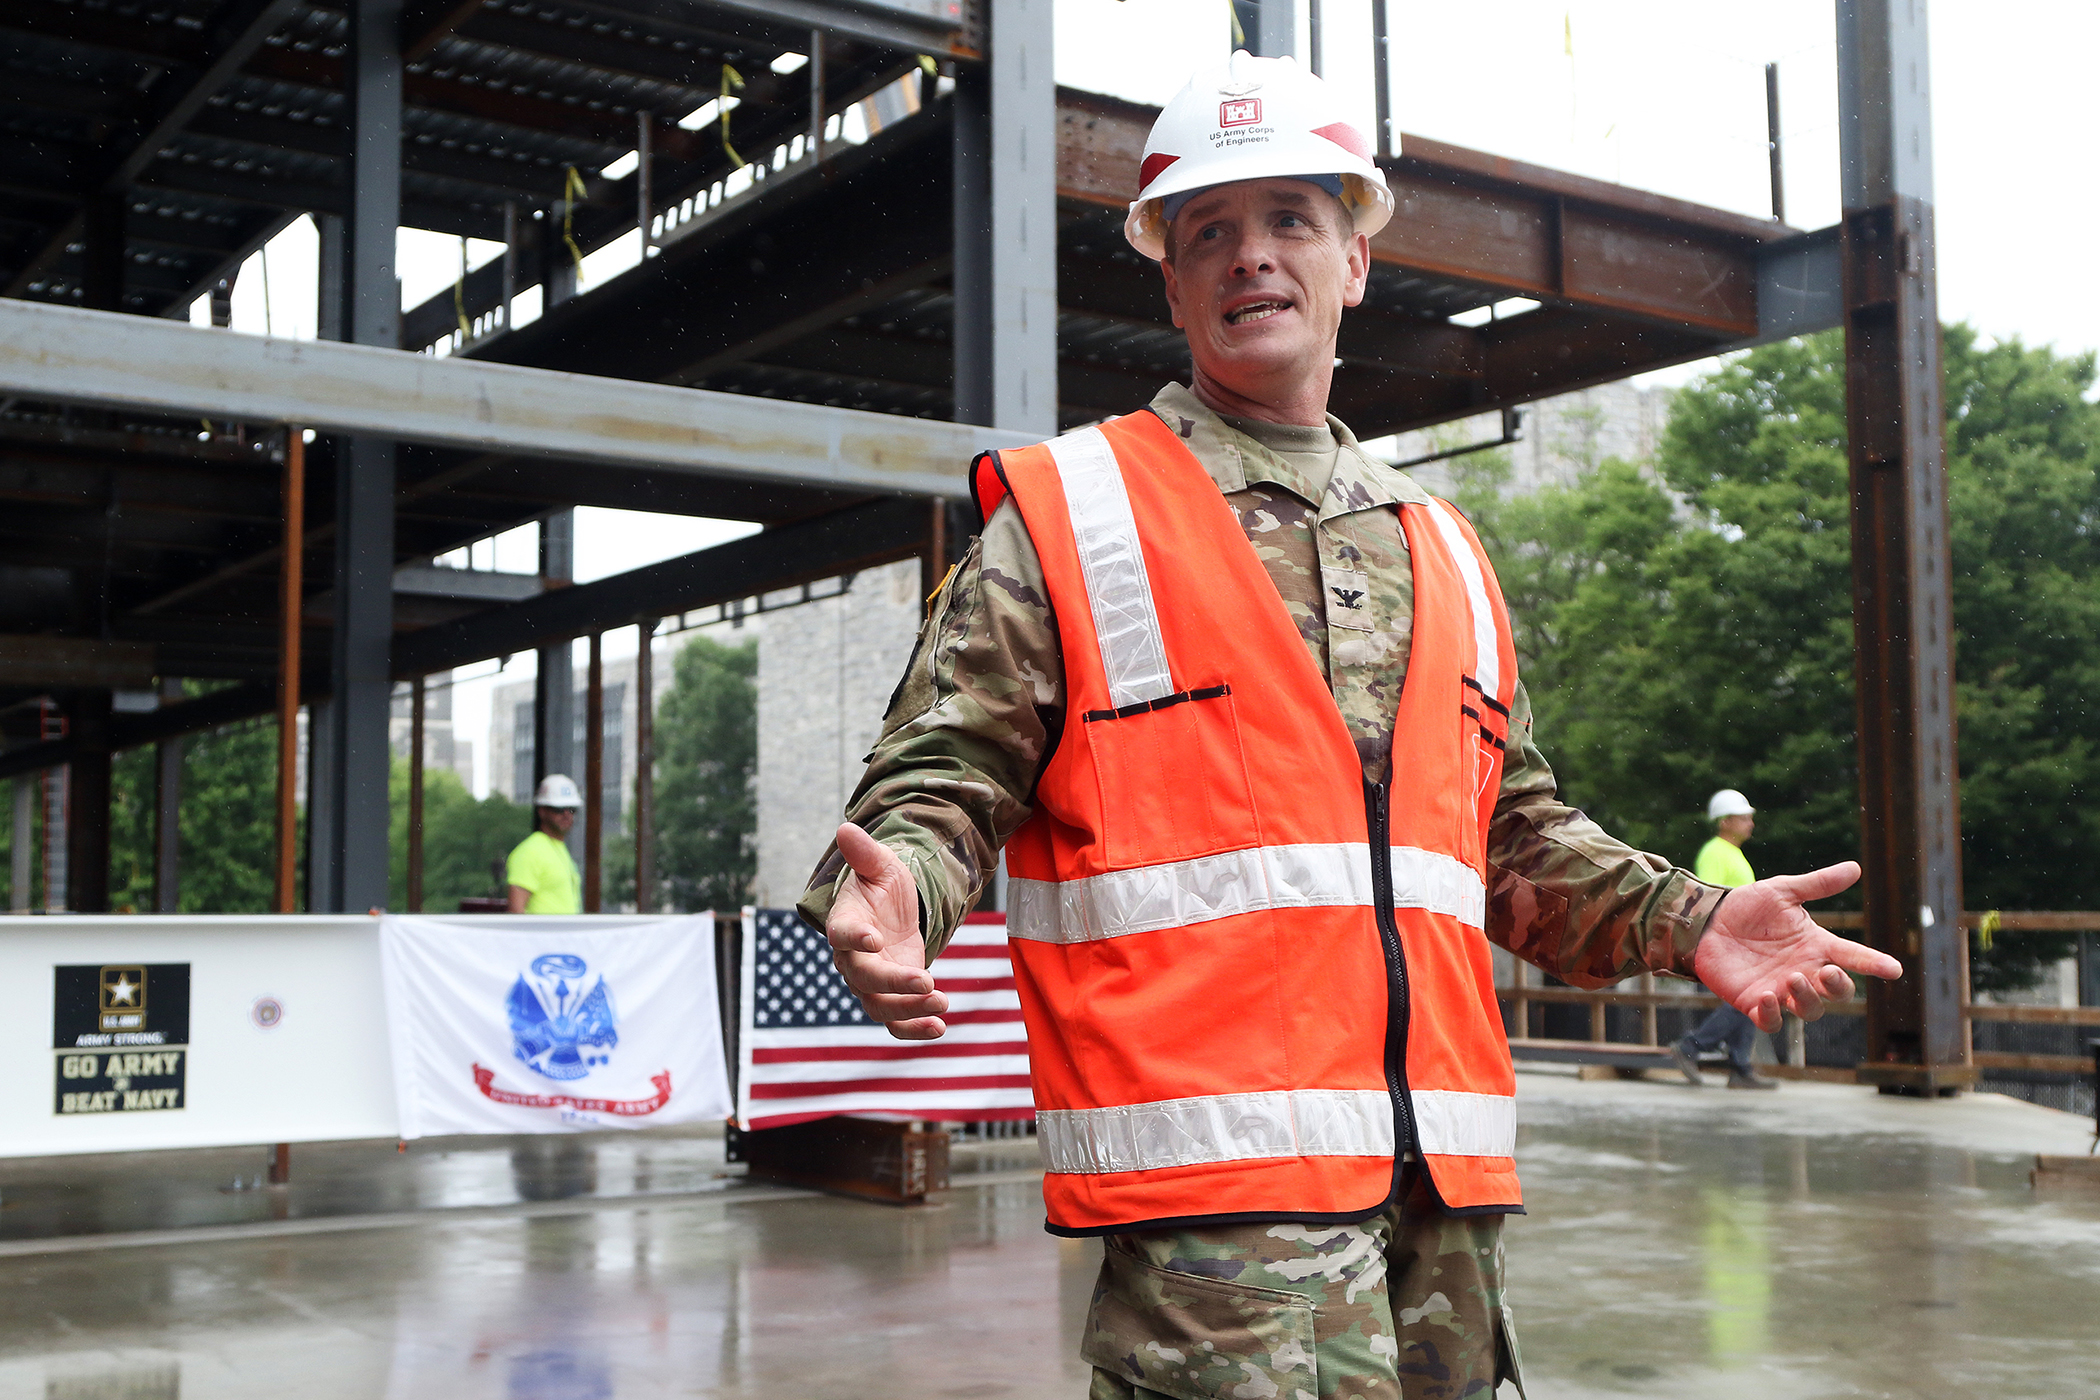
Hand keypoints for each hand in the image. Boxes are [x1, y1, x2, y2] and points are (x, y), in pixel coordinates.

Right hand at [824, 823, 946, 1040]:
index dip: (853, 939)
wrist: (893, 914)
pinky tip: (941, 1027)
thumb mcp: (880, 866)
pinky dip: (915, 1029)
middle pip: (864, 979)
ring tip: (942, 1005)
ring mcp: (870, 983)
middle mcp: (852, 959)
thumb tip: (846, 829)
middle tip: (926, 981)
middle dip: (894, 983)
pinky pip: (895, 1022)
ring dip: (910, 1010)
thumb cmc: (882, 888)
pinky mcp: (891, 997)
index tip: (874, 939)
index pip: (841, 934)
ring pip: (880, 1006)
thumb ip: (865, 854)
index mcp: (845, 924)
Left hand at [1695, 861, 1903, 1031]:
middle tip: (1828, 972)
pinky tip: (1768, 997)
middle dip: (1839, 987)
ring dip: (1808, 999)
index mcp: (1816, 945)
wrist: (1706, 921)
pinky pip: (1771, 1022)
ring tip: (1793, 978)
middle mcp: (1804, 971)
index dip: (1874, 963)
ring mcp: (1780, 989)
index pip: (1853, 957)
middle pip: (1837, 992)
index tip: (1894, 969)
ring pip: (1809, 1010)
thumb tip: (1855, 867)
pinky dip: (1774, 1015)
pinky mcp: (1754, 1002)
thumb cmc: (1746, 906)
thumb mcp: (1782, 891)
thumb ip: (1817, 884)